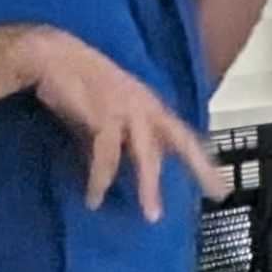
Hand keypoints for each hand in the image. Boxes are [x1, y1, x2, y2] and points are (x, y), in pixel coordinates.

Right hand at [16, 26, 226, 221]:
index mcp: (150, 106)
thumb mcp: (105, 119)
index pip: (184, 136)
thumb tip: (117, 175)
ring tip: (151, 215)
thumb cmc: (80, 87)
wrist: (53, 56)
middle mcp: (147, 106)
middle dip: (201, 168)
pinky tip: (95, 197)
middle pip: (182, 141)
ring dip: (149, 187)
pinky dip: (101, 178)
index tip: (219, 185)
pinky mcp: (104, 114)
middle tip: (219, 193)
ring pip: (147, 155)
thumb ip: (118, 143)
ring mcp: (128, 108)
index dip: (203, 160)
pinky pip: (108, 155)